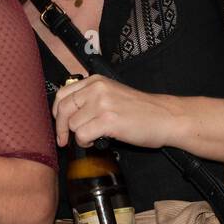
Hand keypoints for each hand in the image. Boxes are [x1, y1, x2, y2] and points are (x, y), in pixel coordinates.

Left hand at [52, 74, 182, 148]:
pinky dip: (86, 143)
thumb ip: (91, 97)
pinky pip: (82, 135)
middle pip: (63, 110)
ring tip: (92, 138)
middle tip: (63, 140)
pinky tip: (96, 142)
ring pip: (73, 124)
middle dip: (60, 128)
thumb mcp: (112, 94)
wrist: (166, 117)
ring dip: (79, 136)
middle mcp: (97, 89)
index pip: (63, 94)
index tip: (59, 124)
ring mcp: (102, 104)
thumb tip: (66, 113)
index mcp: (96, 81)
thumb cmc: (141, 110)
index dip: (57, 112)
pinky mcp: (108, 120)